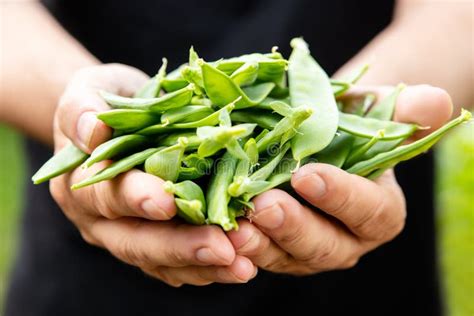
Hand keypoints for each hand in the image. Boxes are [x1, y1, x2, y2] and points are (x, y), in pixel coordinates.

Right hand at [50, 64, 256, 285]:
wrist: (116, 120)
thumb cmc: (106, 100)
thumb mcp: (90, 89)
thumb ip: (83, 108)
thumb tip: (93, 131)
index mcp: (82, 183)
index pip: (107, 194)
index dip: (135, 198)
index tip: (168, 201)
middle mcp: (101, 219)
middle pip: (137, 242)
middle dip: (180, 247)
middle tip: (223, 248)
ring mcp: (127, 234)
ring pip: (161, 262)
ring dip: (203, 265)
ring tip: (243, 264)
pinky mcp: (154, 241)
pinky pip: (177, 265)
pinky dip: (207, 267)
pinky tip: (240, 264)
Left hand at [227, 85, 452, 274]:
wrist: (315, 136)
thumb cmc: (349, 121)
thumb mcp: (376, 110)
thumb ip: (406, 112)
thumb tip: (436, 105)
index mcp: (377, 211)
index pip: (368, 211)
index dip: (341, 196)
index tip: (309, 174)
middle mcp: (344, 239)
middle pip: (324, 246)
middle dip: (294, 227)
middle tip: (266, 205)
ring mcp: (305, 248)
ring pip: (284, 257)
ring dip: (259, 244)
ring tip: (235, 225)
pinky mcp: (274, 248)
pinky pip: (256, 253)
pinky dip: (237, 245)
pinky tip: (216, 229)